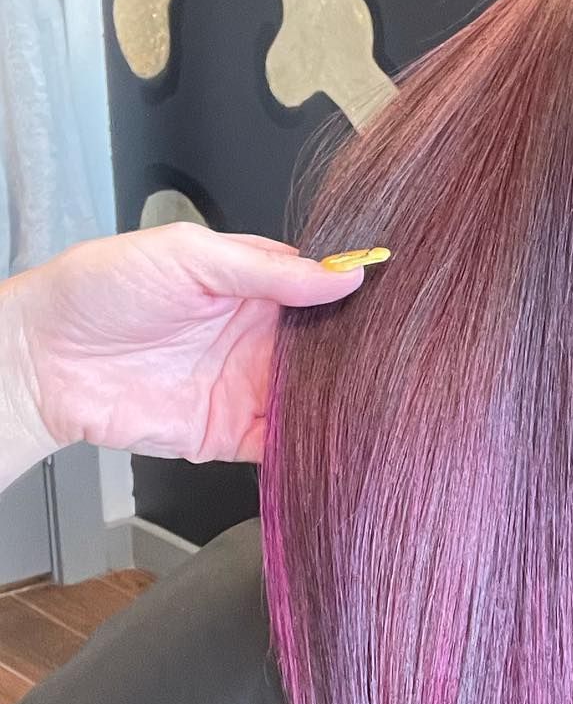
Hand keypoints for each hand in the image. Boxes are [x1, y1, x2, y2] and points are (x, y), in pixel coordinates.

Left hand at [0, 224, 364, 489]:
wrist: (44, 359)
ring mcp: (249, 389)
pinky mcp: (234, 435)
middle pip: (329, 350)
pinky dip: (312, 448)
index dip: (355, 297)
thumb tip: (342, 274)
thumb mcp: (188, 255)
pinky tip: (339, 440)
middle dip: (361, 356)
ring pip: (316, 400)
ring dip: (344, 404)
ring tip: (383, 402)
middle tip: (397, 359)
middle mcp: (258, 340)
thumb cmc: (98, 291)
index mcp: (253, 288)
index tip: (393, 304)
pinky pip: (286, 445)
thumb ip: (267, 268)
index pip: (323, 291)